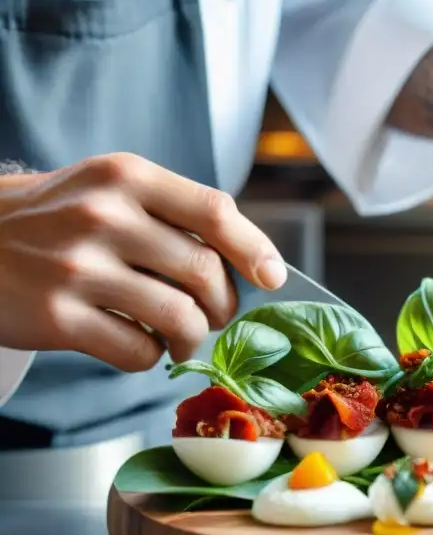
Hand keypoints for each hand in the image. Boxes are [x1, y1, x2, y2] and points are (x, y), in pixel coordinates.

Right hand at [0, 153, 286, 370]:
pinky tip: (140, 345)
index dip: (254, 249)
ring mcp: (77, 267)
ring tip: (184, 338)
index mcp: (126, 177)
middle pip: (205, 272)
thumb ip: (173, 213)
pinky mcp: (57, 317)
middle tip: (217, 315)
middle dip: (225, 305)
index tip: (273, 277)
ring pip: (180, 317)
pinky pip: (138, 352)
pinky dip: (152, 357)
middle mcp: (103, 215)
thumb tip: (251, 262)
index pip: (214, 211)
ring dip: (194, 337)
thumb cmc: (56, 218)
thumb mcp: (109, 189)